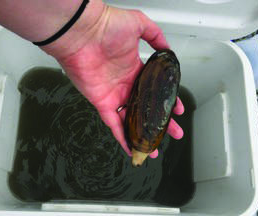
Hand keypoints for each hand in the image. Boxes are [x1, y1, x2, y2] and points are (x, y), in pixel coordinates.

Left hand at [43, 4, 183, 156]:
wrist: (82, 32)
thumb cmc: (105, 25)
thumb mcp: (138, 24)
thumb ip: (155, 35)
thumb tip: (167, 48)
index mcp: (135, 68)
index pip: (154, 89)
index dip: (166, 100)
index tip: (176, 109)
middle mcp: (125, 84)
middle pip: (145, 109)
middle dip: (159, 122)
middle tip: (172, 132)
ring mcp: (114, 95)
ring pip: (131, 120)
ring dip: (142, 135)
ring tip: (153, 148)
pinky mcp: (102, 103)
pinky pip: (114, 124)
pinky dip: (122, 137)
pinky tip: (131, 148)